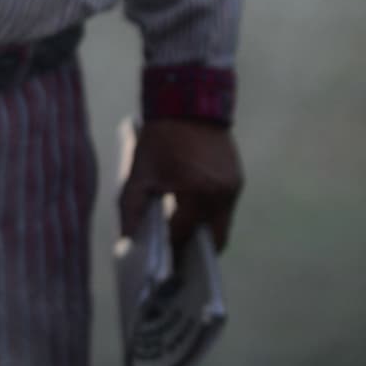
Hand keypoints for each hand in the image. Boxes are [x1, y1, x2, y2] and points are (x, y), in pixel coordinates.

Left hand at [119, 119, 243, 252]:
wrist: (188, 102)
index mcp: (198, 193)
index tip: (162, 263)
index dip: (172, 250)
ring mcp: (233, 188)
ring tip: (182, 234)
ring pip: (221, 225)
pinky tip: (192, 211)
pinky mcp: (238, 179)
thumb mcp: (140, 170)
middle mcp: (221, 194)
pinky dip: (210, 213)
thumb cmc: (160, 137)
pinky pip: (225, 208)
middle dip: (195, 250)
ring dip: (203, 230)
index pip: (185, 235)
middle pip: (213, 240)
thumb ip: (131, 207)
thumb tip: (127, 240)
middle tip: (177, 257)